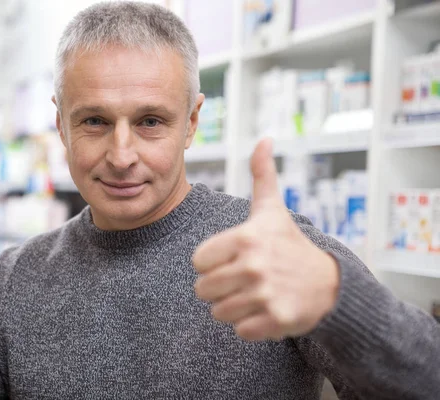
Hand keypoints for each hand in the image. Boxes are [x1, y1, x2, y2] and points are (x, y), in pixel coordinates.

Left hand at [193, 138, 339, 340]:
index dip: (211, 262)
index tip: (230, 258)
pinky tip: (265, 309)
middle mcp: (254, 266)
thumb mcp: (273, 209)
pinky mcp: (276, 321)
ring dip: (232, 306)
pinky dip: (249, 324)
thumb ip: (262, 175)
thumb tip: (264, 138)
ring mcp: (265, 295)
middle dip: (218, 287)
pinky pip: (239, 331)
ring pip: (218, 312)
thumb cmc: (290, 244)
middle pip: (203, 289)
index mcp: (245, 237)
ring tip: (253, 294)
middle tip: (241, 279)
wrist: (330, 283)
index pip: (197, 261)